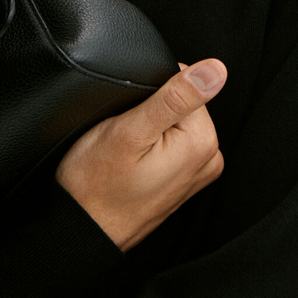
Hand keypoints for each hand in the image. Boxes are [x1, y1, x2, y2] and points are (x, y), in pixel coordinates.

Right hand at [54, 58, 226, 251]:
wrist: (81, 228)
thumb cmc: (95, 184)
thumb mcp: (131, 130)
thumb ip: (176, 97)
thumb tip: (216, 69)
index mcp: (202, 143)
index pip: (185, 82)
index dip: (149, 90)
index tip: (130, 116)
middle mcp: (208, 159)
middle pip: (181, 101)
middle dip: (149, 108)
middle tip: (124, 135)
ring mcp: (196, 172)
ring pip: (173, 120)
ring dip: (147, 125)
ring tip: (126, 150)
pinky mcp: (182, 179)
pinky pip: (170, 140)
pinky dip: (149, 141)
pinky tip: (131, 160)